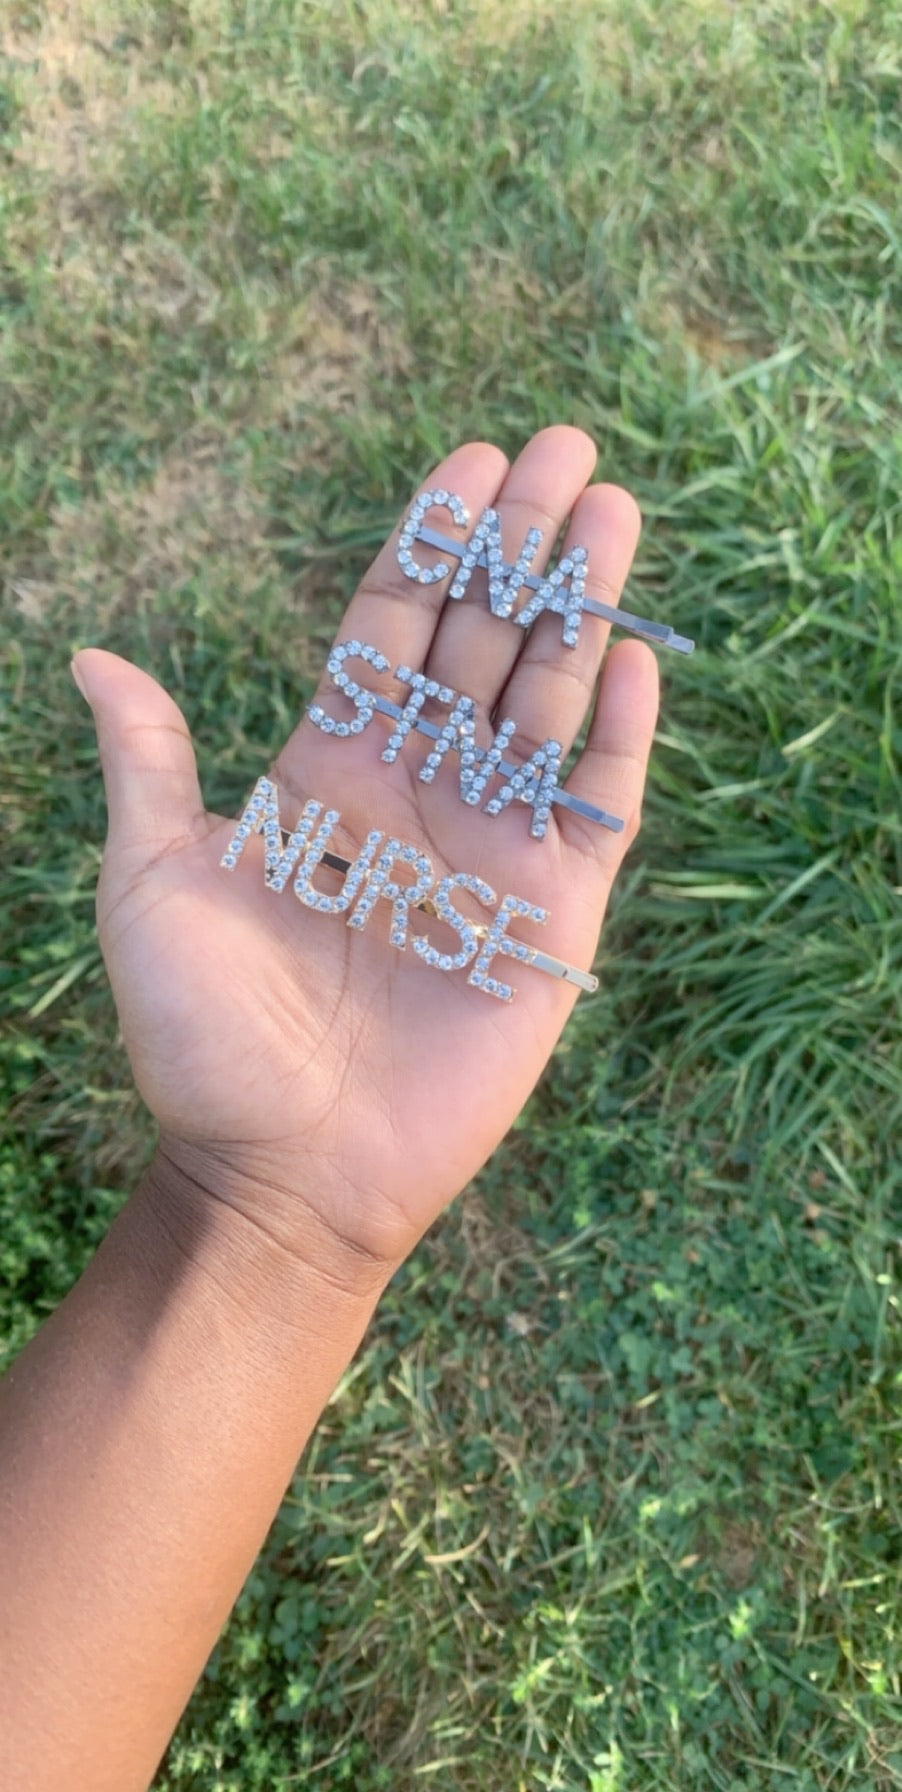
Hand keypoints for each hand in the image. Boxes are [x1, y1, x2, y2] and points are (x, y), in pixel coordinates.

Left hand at [73, 428, 658, 1287]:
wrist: (286, 1171)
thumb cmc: (206, 1039)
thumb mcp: (154, 885)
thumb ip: (150, 767)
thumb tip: (91, 655)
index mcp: (330, 770)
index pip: (390, 627)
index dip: (430, 542)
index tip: (469, 460)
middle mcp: (418, 793)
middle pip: (481, 641)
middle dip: (520, 544)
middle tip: (564, 447)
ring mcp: (491, 848)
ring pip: (546, 702)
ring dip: (580, 609)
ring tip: (611, 513)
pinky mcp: (552, 916)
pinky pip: (597, 808)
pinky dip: (617, 736)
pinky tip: (634, 662)